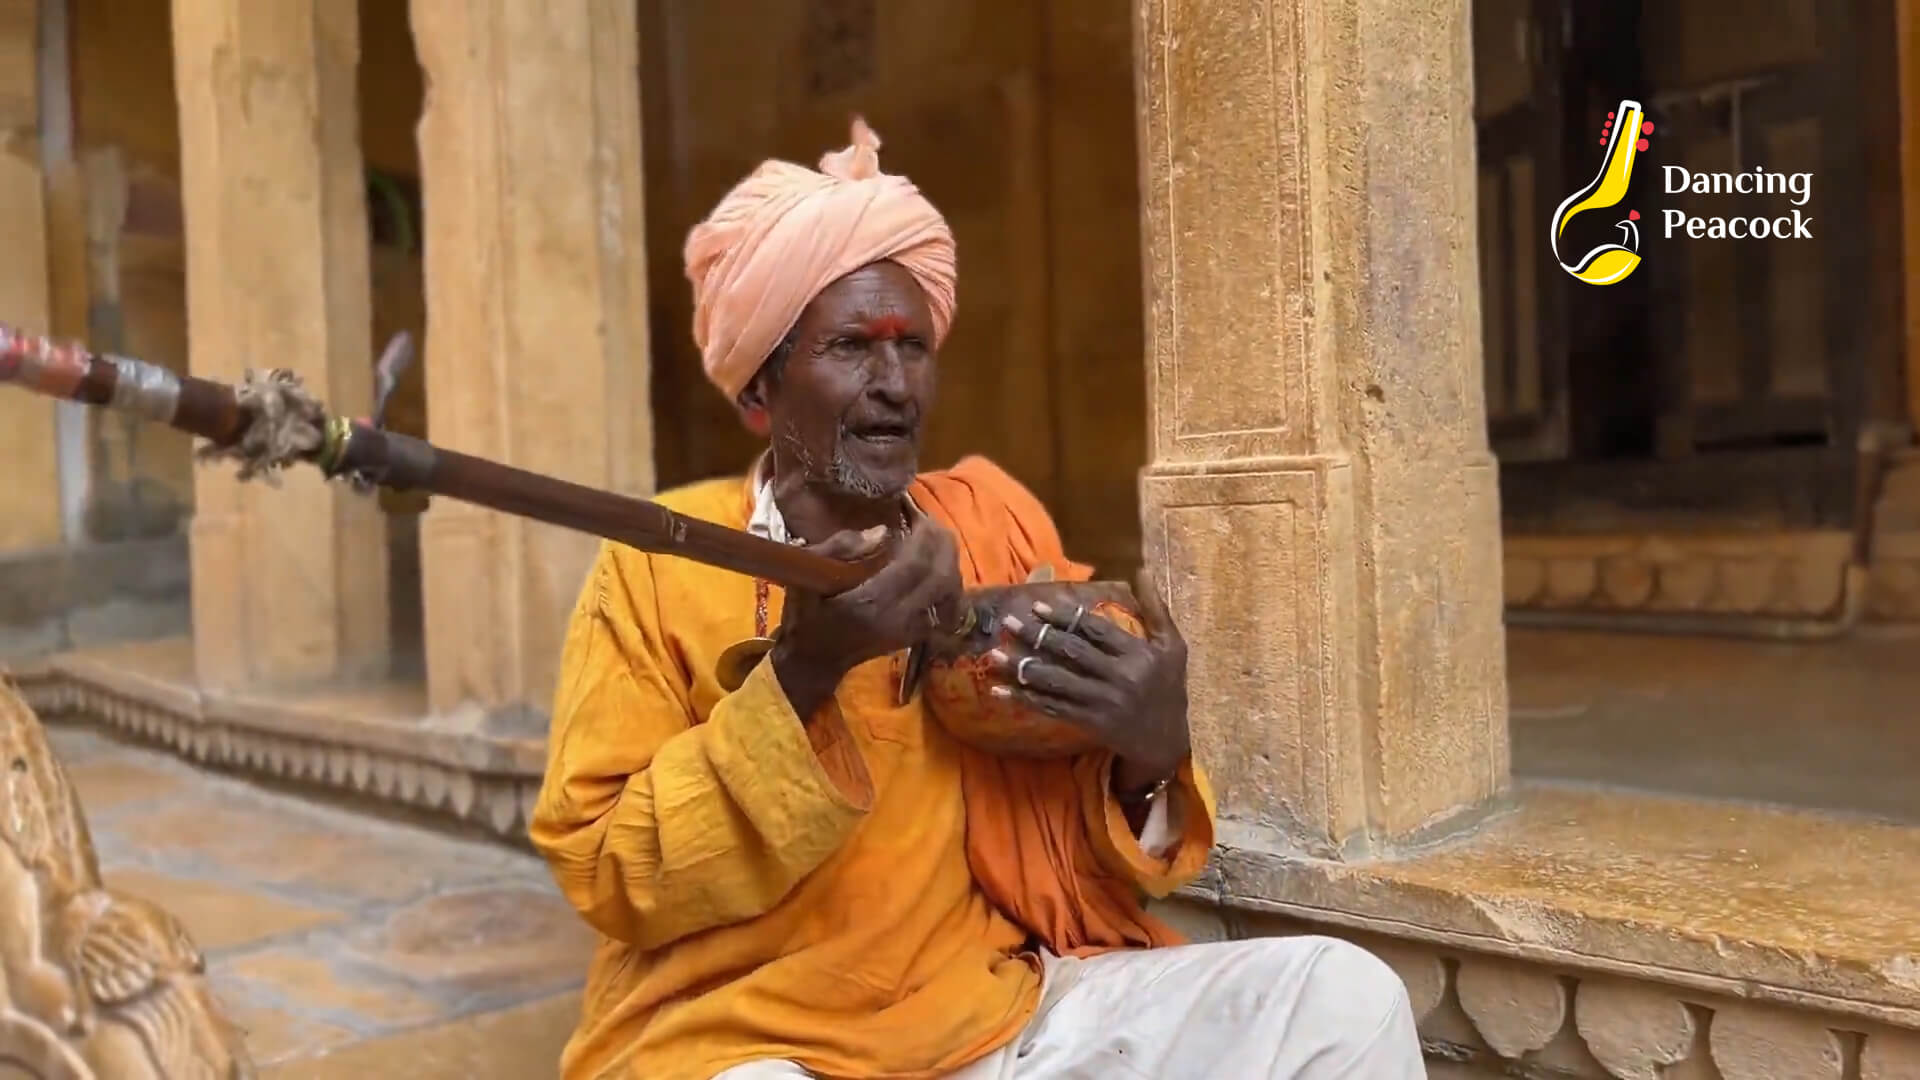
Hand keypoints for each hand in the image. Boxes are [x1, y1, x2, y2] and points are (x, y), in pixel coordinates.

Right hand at [771, 518, 964, 718]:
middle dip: (943, 544)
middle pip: (942, 577)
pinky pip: (944, 605)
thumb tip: (881, 531)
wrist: (813, 661)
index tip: (916, 512)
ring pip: (949, 592)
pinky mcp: (915, 635)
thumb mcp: (807, 576)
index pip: (915, 565)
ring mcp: (911, 630)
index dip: (923, 535)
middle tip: (930, 522)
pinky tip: (935, 563)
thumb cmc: (806, 616)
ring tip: (935, 538)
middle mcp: (899, 617)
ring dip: (949, 561)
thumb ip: (839, 549)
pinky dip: (947, 582)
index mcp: (872, 602)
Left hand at [987, 568, 1190, 787]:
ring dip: (1022, 668)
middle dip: (1036, 636)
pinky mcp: (1090, 722)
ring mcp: (1102, 702)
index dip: (1064, 617)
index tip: (1037, 606)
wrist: (1167, 740)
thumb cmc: (1169, 686)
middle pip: (1071, 652)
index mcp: (1136, 653)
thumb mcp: (1172, 646)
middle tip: (1008, 622)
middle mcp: (1119, 676)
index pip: (1094, 630)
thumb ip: (1156, 608)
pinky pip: (1053, 708)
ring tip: (994, 655)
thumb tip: (1142, 570)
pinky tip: (1001, 691)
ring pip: (1056, 681)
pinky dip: (1025, 699)